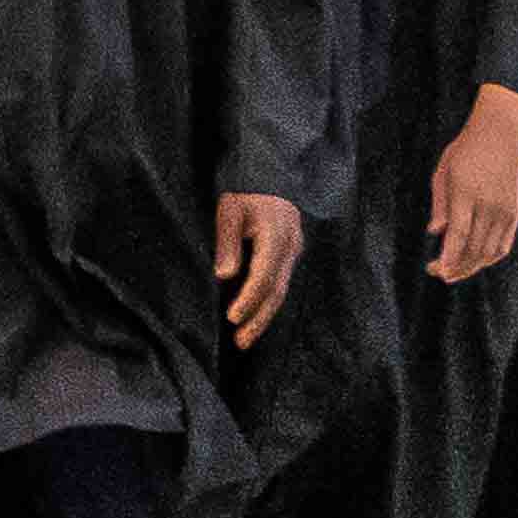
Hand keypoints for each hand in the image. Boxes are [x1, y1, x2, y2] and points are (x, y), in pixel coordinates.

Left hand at [213, 192, 303, 342]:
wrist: (268, 176)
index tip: (232, 317)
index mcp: (277, 234)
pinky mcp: (290, 255)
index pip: (264, 275)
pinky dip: (266, 304)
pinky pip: (280, 284)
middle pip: (277, 290)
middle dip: (258, 318)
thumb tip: (223, 276)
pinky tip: (254, 319)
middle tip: (240, 341)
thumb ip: (227, 242)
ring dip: (263, 317)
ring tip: (244, 339)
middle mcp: (291, 246)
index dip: (248, 298)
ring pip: (281, 291)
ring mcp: (294, 252)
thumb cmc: (244, 193)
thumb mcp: (229, 210)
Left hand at [424, 87, 517, 284]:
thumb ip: (439, 204)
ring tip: (452, 272)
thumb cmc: (465, 151)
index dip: (449, 256)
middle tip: (436, 272)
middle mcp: (489, 205)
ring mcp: (504, 211)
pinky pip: (503, 245)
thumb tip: (435, 232)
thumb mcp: (443, 171)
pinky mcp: (514, 213)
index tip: (437, 270)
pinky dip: (489, 259)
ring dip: (470, 267)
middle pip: (474, 247)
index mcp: (467, 192)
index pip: (459, 233)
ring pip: (489, 251)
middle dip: (455, 266)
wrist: (501, 135)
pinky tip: (474, 263)